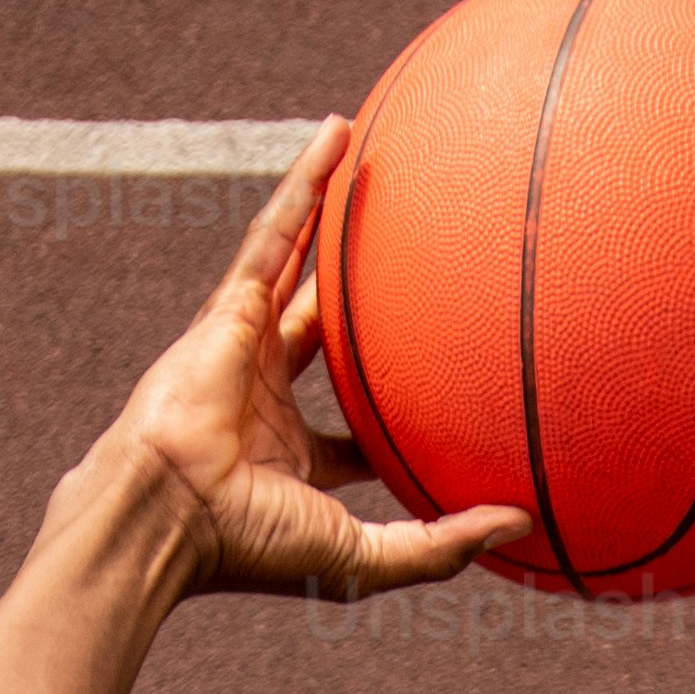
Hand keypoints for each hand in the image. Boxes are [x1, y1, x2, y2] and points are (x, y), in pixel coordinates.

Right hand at [95, 125, 530, 602]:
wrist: (169, 515)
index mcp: (292, 457)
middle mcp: (267, 397)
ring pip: (300, 268)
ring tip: (373, 162)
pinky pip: (275, 234)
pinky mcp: (230, 309)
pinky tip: (337, 137)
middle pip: (326, 333)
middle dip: (360, 302)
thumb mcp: (365, 557)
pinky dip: (303, 186)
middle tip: (411, 265)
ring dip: (333, 215)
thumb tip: (525, 525)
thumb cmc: (251, 547)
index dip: (388, 419)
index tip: (439, 404)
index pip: (348, 434)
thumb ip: (442, 545)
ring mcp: (246, 348)